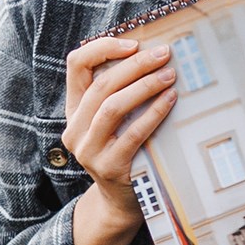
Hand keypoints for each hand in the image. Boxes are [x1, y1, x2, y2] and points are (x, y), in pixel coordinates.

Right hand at [62, 36, 177, 223]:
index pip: (76, 65)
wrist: (121, 201)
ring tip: (170, 75)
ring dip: (144, 86)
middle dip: (135, 64)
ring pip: (112, 107)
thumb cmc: (125, 149)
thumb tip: (151, 51)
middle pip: (101, 84)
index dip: (103, 48)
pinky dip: (153, 113)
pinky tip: (170, 100)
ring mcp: (89, 150)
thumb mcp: (112, 121)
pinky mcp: (109, 167)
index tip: (134, 43)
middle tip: (164, 53)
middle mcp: (74, 128)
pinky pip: (132, 134)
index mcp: (73, 109)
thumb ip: (118, 91)